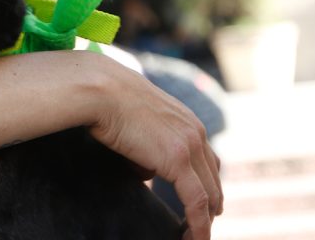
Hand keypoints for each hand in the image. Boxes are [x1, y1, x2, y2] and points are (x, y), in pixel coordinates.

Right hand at [87, 63, 222, 239]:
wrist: (100, 89)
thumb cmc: (108, 99)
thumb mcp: (137, 119)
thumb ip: (148, 144)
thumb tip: (147, 171)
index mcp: (187, 120)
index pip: (206, 160)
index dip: (206, 185)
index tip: (201, 204)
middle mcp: (196, 132)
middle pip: (213, 178)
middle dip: (210, 205)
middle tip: (200, 225)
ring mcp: (189, 145)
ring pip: (209, 193)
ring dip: (205, 219)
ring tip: (197, 236)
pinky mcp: (177, 160)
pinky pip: (197, 201)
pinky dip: (199, 224)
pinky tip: (195, 238)